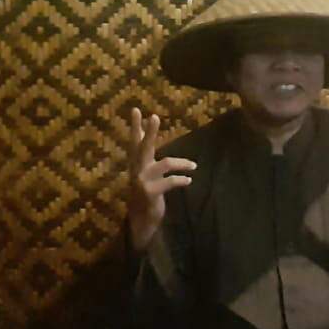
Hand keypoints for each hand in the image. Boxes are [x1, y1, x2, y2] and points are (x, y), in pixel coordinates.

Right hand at [127, 108, 195, 249]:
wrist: (141, 219)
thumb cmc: (146, 191)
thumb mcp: (145, 171)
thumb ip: (147, 153)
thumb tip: (150, 128)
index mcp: (136, 163)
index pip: (134, 141)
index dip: (135, 126)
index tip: (136, 109)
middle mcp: (137, 169)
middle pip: (143, 147)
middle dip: (149, 132)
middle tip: (154, 117)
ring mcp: (142, 181)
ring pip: (163, 164)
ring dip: (181, 163)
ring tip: (193, 165)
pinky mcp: (150, 193)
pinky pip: (169, 182)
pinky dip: (180, 180)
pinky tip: (188, 180)